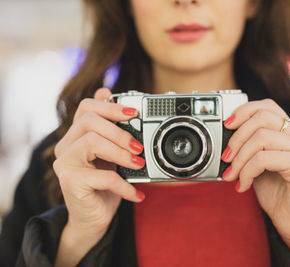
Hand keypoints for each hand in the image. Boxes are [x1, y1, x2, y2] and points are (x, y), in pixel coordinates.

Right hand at [53, 88, 144, 265]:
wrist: (92, 220)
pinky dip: (124, 185)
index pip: (86, 107)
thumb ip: (112, 133)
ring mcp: (65, 164)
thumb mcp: (113, 156)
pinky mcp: (70, 183)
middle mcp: (65, 146)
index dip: (111, 107)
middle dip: (119, 132)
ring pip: (91, 142)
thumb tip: (113, 97)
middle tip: (138, 147)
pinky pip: (103, 176)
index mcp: (76, 136)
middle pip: (88, 121)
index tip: (134, 113)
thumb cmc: (104, 186)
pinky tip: (136, 193)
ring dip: (121, 153)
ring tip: (138, 164)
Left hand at [221, 98, 289, 258]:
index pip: (268, 106)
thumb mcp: (257, 165)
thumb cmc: (276, 194)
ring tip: (232, 175)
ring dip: (239, 158)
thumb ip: (249, 148)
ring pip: (262, 137)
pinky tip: (244, 185)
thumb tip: (225, 138)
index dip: (244, 110)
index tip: (227, 124)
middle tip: (226, 158)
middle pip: (263, 118)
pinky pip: (264, 158)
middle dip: (237, 137)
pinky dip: (247, 171)